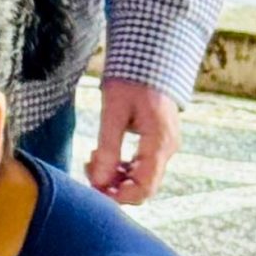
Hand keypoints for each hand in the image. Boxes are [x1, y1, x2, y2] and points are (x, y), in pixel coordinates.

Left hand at [85, 79, 178, 203]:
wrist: (149, 59)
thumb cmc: (132, 80)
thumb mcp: (114, 110)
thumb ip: (108, 147)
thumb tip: (99, 181)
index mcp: (159, 142)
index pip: (144, 188)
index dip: (119, 196)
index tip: (94, 187)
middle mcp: (167, 149)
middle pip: (142, 187)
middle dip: (113, 185)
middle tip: (89, 167)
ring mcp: (164, 147)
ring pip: (140, 178)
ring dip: (115, 176)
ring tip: (93, 158)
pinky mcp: (157, 143)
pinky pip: (141, 166)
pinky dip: (121, 167)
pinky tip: (104, 154)